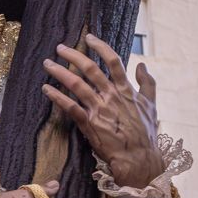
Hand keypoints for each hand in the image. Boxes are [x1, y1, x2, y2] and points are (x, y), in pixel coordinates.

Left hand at [42, 34, 162, 188]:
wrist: (139, 158)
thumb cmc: (145, 133)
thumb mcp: (151, 105)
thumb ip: (148, 83)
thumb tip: (142, 65)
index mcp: (126, 90)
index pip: (113, 61)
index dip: (101, 47)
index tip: (89, 38)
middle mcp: (111, 96)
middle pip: (90, 69)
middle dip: (73, 55)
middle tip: (60, 47)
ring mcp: (99, 109)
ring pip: (77, 84)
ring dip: (60, 72)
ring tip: (47, 64)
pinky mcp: (89, 124)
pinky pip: (70, 107)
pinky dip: (57, 96)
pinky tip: (46, 88)